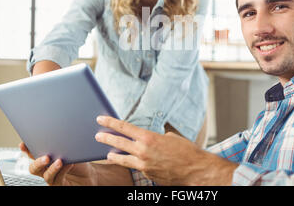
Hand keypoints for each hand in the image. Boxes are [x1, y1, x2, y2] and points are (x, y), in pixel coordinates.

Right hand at [19, 142, 96, 185]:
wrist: (90, 174)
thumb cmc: (79, 160)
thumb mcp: (71, 149)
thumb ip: (62, 144)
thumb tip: (59, 135)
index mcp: (46, 156)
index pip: (33, 153)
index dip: (26, 149)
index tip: (23, 145)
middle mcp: (46, 169)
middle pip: (34, 168)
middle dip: (37, 162)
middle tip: (46, 157)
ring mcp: (52, 178)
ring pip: (45, 175)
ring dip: (52, 168)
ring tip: (60, 161)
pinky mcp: (59, 185)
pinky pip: (57, 180)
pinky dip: (62, 171)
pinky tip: (69, 164)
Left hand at [95, 116, 237, 185]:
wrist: (195, 170)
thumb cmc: (187, 151)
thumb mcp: (171, 138)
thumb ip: (157, 137)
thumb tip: (151, 140)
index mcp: (149, 138)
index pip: (124, 128)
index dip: (111, 122)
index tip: (101, 119)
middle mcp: (143, 151)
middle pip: (118, 143)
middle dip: (106, 138)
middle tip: (97, 136)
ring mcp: (144, 165)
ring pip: (123, 159)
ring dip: (114, 155)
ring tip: (108, 153)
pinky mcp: (147, 174)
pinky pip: (136, 167)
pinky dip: (132, 163)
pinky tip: (130, 161)